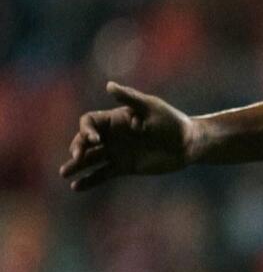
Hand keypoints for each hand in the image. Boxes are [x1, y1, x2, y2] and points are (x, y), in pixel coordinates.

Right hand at [59, 82, 197, 190]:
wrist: (188, 143)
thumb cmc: (171, 121)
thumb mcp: (151, 107)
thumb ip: (130, 98)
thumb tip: (108, 85)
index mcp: (115, 119)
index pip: (90, 122)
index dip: (86, 130)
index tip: (93, 140)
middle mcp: (112, 135)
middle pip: (85, 141)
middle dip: (78, 148)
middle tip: (76, 157)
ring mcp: (117, 152)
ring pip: (91, 159)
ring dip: (77, 165)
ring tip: (64, 173)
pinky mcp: (124, 167)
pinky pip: (102, 174)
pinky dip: (90, 180)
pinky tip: (77, 187)